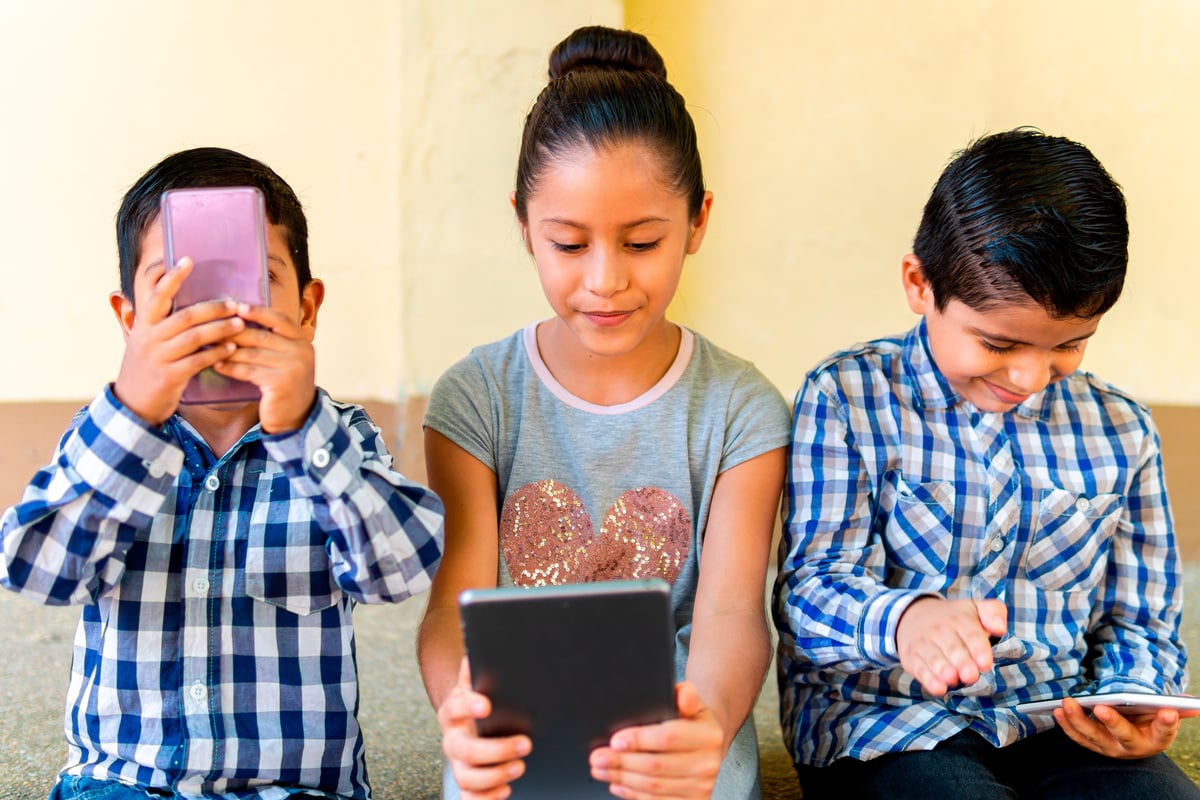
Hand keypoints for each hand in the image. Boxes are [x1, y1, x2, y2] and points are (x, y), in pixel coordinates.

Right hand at [113, 259, 245, 425]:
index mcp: (144, 324)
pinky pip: (198, 361)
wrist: (132, 402)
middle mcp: (149, 337)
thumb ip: (159, 319)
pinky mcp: (170, 376)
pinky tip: (232, 348)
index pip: (156, 295)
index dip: (172, 277)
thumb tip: (174, 293)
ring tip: (241, 324)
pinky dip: (217, 353)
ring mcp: (159, 357)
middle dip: (213, 308)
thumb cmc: (147, 365)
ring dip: (220, 329)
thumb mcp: (144, 338)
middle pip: (185, 316)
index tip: (189, 260)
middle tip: (236, 303)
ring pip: (194, 338)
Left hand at [212, 302, 316, 433]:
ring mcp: (293, 367)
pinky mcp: (280, 383)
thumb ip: (273, 343)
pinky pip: (249, 371)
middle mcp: (301, 352)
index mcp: (302, 341)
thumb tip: (238, 323)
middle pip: (261, 335)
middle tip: (211, 328)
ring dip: (228, 350)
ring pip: (252, 353)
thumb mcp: (286, 359)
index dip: (258, 312)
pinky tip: (218, 365)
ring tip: (209, 346)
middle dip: (234, 332)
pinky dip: (231, 367)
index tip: (237, 306)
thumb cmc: (284, 385)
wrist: (297, 418)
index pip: (279, 319)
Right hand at [438, 659, 530, 799]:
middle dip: (495, 750)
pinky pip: (469, 797)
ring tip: (520, 767)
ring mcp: (458, 763)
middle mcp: (453, 738)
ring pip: (467, 777)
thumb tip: (476, 642)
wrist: (470, 719)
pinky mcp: (468, 781)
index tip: (487, 705)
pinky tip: (505, 791)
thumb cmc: (482, 698)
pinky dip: (485, 799)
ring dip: (494, 776)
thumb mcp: (478, 680)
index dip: (469, 705)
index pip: (456, 705)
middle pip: (464, 750)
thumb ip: (478, 667)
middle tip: (526, 743)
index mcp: (454, 709)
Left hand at [589, 682, 722, 798]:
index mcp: (708, 736)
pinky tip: (619, 784)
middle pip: (655, 766)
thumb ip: (685, 694)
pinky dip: (633, 794)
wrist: (708, 746)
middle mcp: (707, 764)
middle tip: (598, 756)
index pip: (668, 738)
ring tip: (601, 769)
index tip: (615, 741)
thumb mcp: (693, 703)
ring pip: (653, 786)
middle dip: (621, 761)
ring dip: (622, 778)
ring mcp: (700, 787)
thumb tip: (683, 694)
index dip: (638, 740)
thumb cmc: (693, 723)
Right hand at [896, 597, 1007, 695]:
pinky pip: (919, 669)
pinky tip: (938, 688)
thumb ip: (994, 612)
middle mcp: (940, 630)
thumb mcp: (974, 608)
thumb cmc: (953, 619)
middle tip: (970, 675)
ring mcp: (923, 644)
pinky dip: (928, 679)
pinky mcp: (911, 658)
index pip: (971, 634)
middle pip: (953, 648)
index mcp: (959, 619)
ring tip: (952, 678)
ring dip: (943, 669)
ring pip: (934, 658)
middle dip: (961, 661)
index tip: (985, 663)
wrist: (911, 615)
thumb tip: (1000, 628)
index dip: (978, 649)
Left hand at [1054, 697, 1197, 758]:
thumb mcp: (1165, 714)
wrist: (1136, 736)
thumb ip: (1176, 708)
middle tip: (1102, 708)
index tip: (1169, 711)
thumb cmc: (1150, 720)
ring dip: (1079, 719)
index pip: (1164, 731)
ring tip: (1068, 703)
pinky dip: (1066, 724)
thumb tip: (1192, 703)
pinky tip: (1057, 710)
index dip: (1167, 723)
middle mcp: (1133, 747)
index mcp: (1157, 739)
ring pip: (1094, 736)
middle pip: (1123, 736)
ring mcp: (1111, 747)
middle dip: (1112, 722)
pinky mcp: (1093, 744)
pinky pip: (1078, 736)